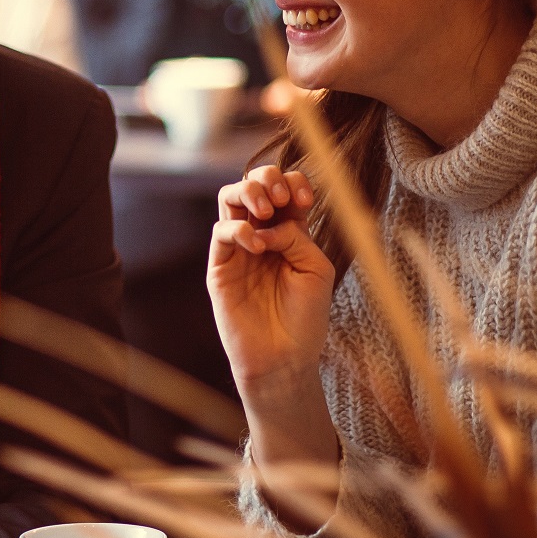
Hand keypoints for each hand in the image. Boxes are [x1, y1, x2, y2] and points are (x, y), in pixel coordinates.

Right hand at [207, 165, 335, 393]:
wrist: (283, 358)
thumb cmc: (305, 318)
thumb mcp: (316, 269)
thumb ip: (296, 237)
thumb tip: (268, 224)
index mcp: (290, 233)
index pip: (286, 189)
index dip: (294, 183)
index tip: (304, 201)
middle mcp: (262, 234)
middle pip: (254, 183)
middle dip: (268, 179)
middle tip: (281, 200)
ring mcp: (238, 248)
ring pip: (230, 197)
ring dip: (248, 192)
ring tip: (265, 211)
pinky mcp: (220, 266)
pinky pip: (221, 231)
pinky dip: (239, 230)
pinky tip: (257, 247)